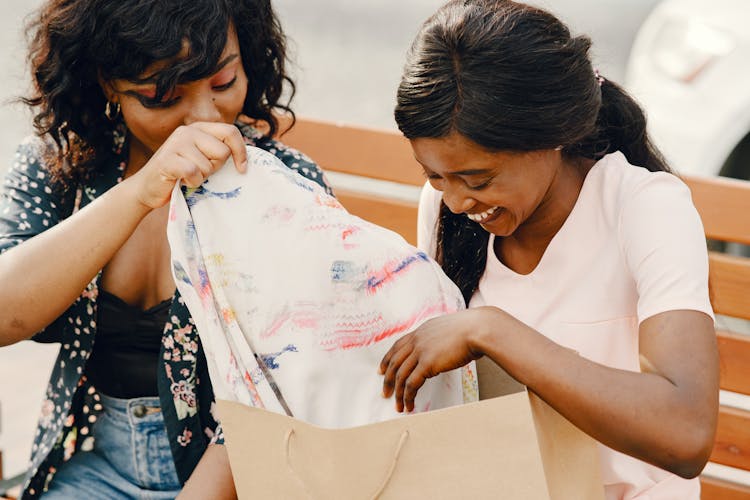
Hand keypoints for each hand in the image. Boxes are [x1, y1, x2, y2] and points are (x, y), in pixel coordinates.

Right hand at [129, 122, 247, 208]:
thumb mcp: (203, 158)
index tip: (242, 169)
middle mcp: (188, 131)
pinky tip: (181, 181)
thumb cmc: (181, 175)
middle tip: (200, 171)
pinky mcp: (167, 160)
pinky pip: (194, 173)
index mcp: (199, 128)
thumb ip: (218, 152)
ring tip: (187, 176)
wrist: (147, 188)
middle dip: (215, 168)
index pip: (230, 132)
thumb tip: (245, 159)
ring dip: (201, 178)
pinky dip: (192, 182)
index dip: (240, 151)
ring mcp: (176, 143)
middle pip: (222, 152)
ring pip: (208, 166)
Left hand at [379, 308, 489, 411]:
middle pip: (394, 362)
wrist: (478, 329)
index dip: (387, 359)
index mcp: (421, 331)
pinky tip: (409, 406)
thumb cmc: (472, 330)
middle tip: (385, 393)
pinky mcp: (427, 363)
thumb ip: (439, 339)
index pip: (398, 346)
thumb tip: (440, 351)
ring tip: (398, 406)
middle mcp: (417, 340)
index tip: (381, 370)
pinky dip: (408, 397)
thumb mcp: (449, 330)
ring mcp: (420, 351)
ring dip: (397, 393)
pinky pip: (411, 383)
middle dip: (387, 379)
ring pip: (400, 375)